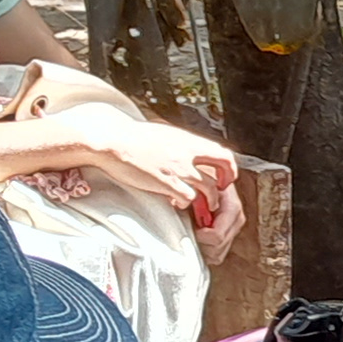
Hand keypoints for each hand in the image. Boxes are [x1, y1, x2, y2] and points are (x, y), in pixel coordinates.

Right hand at [83, 116, 237, 209]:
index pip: (222, 152)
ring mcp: (179, 169)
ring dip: (208, 201)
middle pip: (222, 170)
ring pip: (209, 189)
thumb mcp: (164, 134)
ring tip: (203, 207)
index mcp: (188, 141)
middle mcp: (188, 154)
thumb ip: (179, 145)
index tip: (224, 176)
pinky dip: (186, 203)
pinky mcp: (167, 183)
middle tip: (219, 194)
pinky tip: (178, 203)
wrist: (114, 140)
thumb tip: (186, 150)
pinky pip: (188, 198)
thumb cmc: (132, 137)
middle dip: (224, 185)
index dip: (228, 167)